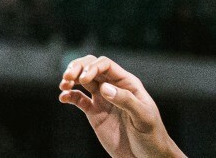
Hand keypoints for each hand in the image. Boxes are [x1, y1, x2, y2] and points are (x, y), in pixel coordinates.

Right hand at [58, 55, 185, 157]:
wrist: (147, 157)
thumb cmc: (152, 136)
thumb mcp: (143, 117)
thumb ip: (126, 100)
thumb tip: (104, 87)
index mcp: (127, 83)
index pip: (106, 65)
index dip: (92, 67)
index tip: (84, 79)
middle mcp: (113, 87)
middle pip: (91, 67)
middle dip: (77, 67)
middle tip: (68, 76)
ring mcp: (103, 99)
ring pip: (82, 81)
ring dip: (71, 78)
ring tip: (63, 84)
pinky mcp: (94, 112)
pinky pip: (78, 99)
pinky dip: (69, 96)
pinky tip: (63, 98)